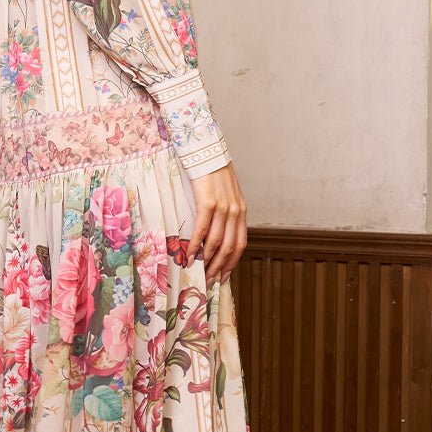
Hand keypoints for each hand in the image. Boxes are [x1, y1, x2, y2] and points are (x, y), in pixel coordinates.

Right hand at [187, 162, 246, 284]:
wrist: (206, 150)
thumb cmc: (212, 172)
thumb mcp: (225, 193)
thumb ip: (224, 211)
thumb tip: (215, 231)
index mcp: (241, 210)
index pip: (240, 243)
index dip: (232, 262)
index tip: (224, 275)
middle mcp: (235, 211)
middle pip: (229, 247)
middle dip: (219, 267)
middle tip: (209, 281)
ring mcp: (223, 207)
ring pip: (217, 241)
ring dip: (207, 260)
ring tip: (198, 272)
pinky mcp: (208, 201)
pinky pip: (203, 229)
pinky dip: (196, 244)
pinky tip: (190, 254)